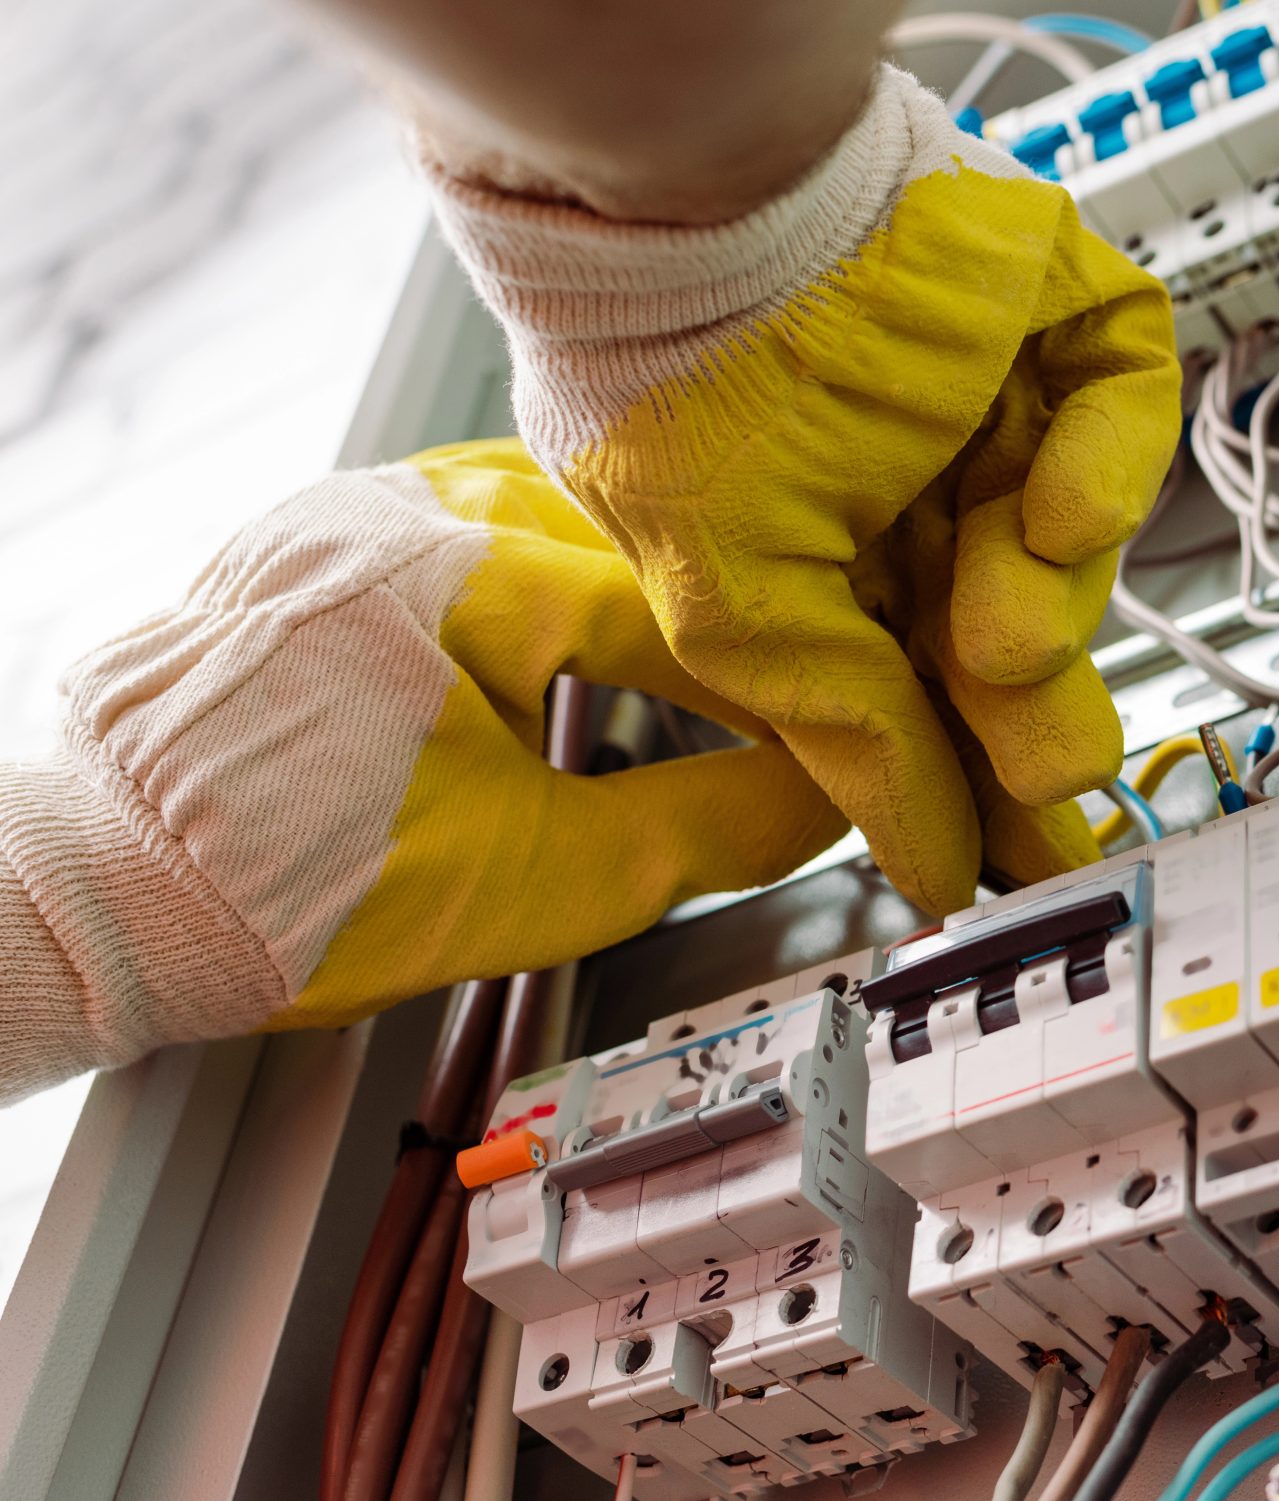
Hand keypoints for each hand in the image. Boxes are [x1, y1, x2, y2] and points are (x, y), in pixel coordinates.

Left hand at [4, 439, 842, 1097]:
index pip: (700, 613)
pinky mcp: (318, 543)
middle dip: (729, 619)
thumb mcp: (547, 879)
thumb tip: (820, 801)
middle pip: (643, 537)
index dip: (793, 686)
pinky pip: (478, 523)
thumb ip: (711, 828)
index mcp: (478, 569)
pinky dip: (555, 572)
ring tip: (704, 664)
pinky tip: (580, 636)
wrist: (109, 893)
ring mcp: (357, 512)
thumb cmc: (289, 887)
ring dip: (643, 584)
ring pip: (561, 512)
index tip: (847, 737)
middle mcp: (415, 507)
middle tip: (796, 694)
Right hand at [428, 67, 1183, 914]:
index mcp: (820, 546)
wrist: (699, 200)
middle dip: (1030, 706)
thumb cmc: (670, 381)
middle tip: (1048, 770)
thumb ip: (855, 740)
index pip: (920, 678)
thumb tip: (928, 869)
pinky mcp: (1057, 303)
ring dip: (1055, 599)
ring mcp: (987, 383)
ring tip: (1010, 632)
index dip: (970, 764)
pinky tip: (1061, 515)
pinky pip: (1122, 395)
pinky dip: (1112, 465)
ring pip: (1072, 529)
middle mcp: (908, 471)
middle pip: (1012, 620)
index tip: (1019, 854)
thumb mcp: (743, 611)